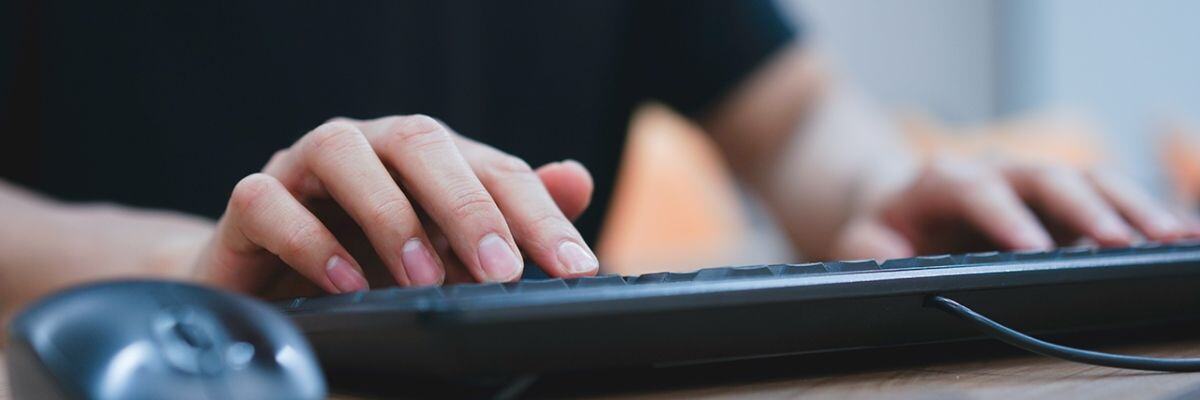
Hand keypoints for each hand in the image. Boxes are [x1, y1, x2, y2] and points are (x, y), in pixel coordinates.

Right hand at [192, 115, 598, 296]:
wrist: (263, 275)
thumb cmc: (363, 255)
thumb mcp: (444, 245)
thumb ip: (506, 214)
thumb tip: (576, 181)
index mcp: (424, 154)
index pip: (491, 168)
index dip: (537, 215)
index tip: (574, 266)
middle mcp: (368, 147)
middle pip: (421, 144)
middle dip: (468, 207)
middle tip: (503, 270)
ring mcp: (304, 167)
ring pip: (343, 155)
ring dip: (390, 216)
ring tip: (426, 277)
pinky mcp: (252, 202)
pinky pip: (270, 202)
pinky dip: (310, 241)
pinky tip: (347, 282)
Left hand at [830, 156, 1198, 259]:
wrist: (903, 202)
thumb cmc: (889, 224)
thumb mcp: (863, 235)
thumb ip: (869, 247)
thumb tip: (893, 261)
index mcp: (946, 178)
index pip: (978, 191)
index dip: (1005, 218)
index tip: (1032, 248)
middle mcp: (998, 170)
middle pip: (1046, 178)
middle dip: (1085, 208)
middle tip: (1120, 242)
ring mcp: (1034, 182)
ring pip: (1088, 180)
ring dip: (1129, 206)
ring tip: (1168, 236)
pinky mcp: (1063, 197)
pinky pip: (1110, 194)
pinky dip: (1144, 210)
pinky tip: (1179, 232)